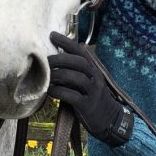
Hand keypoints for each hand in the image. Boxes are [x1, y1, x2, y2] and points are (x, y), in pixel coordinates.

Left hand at [47, 32, 133, 146]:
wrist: (110, 120)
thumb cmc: (94, 98)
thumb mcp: (89, 81)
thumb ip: (77, 70)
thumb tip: (57, 58)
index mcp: (95, 69)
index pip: (81, 51)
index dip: (67, 42)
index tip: (52, 35)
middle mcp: (96, 78)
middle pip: (78, 62)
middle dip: (60, 59)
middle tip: (45, 60)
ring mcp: (93, 92)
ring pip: (76, 78)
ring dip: (58, 75)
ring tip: (46, 77)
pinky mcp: (88, 106)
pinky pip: (72, 96)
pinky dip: (59, 92)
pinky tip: (50, 91)